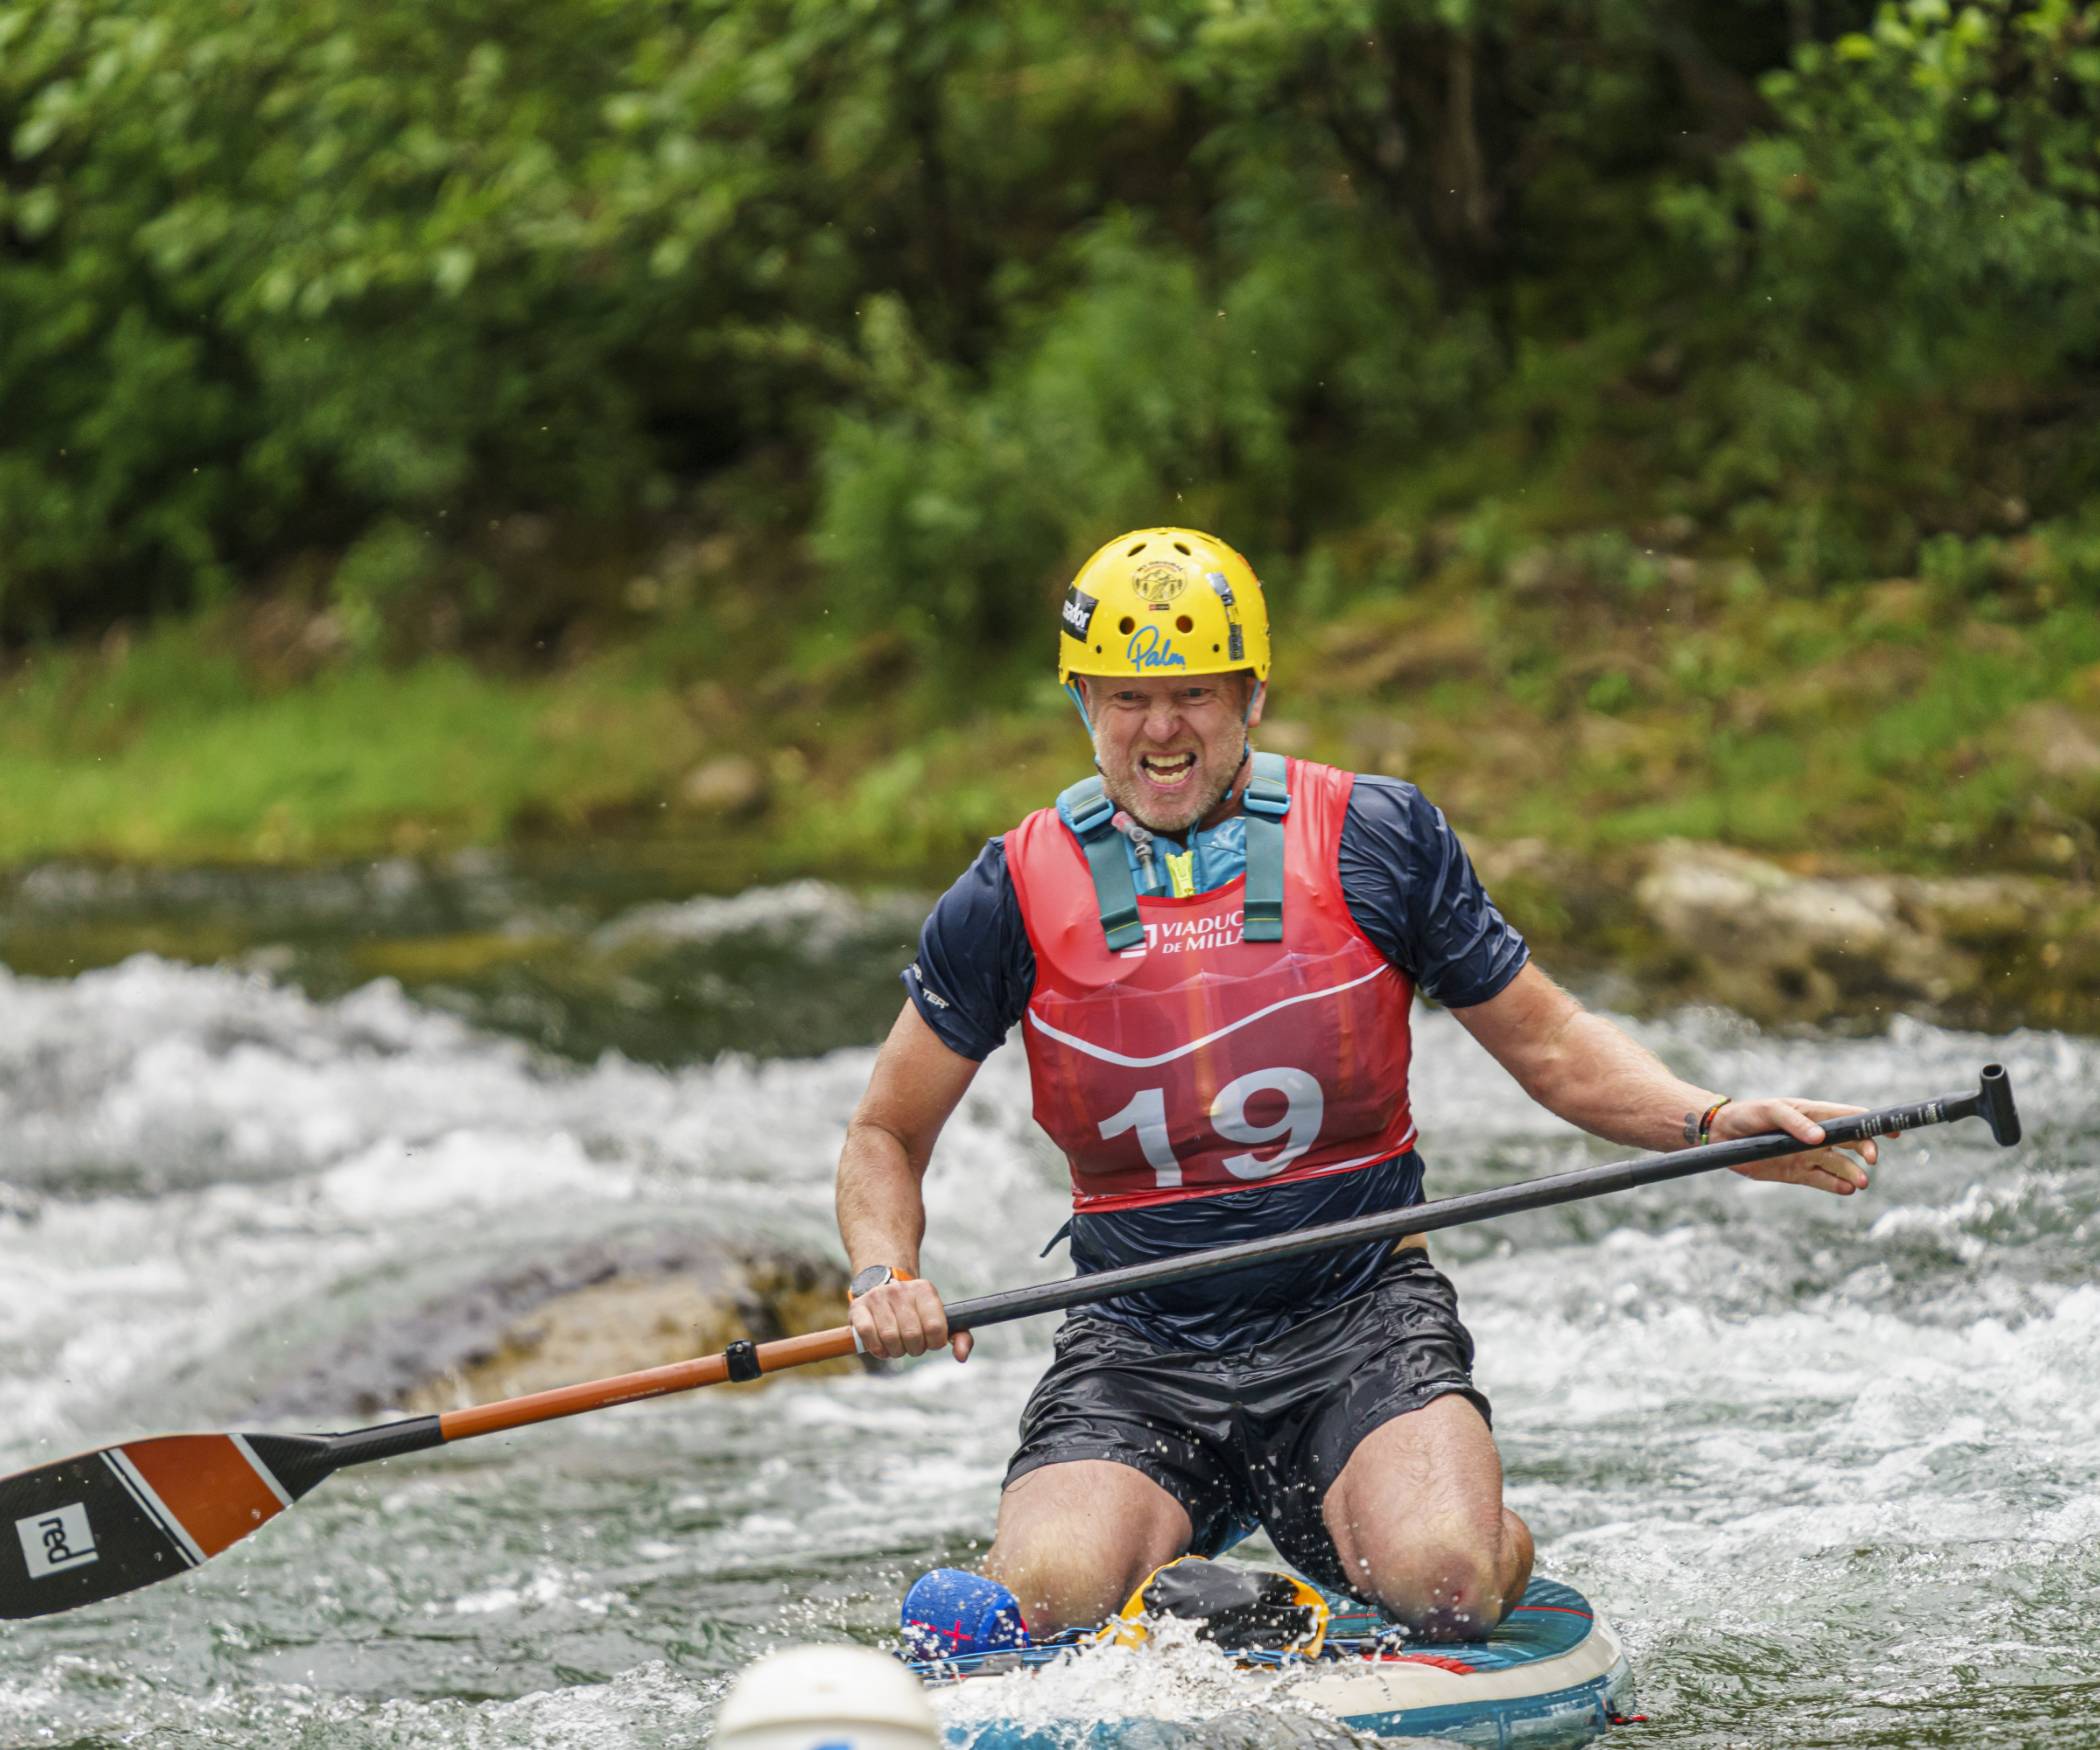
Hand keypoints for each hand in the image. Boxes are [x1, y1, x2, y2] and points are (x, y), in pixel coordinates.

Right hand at [849, 1275, 971, 1362]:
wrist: (884, 1286)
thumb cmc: (917, 1311)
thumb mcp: (940, 1317)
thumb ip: (960, 1337)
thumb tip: (961, 1357)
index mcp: (924, 1290)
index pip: (936, 1328)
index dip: (934, 1343)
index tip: (931, 1342)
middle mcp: (901, 1290)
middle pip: (912, 1336)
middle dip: (914, 1349)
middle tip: (912, 1345)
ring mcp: (878, 1297)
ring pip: (890, 1337)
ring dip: (896, 1351)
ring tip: (897, 1345)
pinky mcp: (858, 1307)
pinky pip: (868, 1334)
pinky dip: (877, 1348)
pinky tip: (881, 1346)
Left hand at [1714, 1098, 1887, 1195]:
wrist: (1722, 1136)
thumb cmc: (1748, 1115)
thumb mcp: (1770, 1111)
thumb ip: (1795, 1123)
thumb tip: (1821, 1139)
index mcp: (1815, 1114)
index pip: (1852, 1117)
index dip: (1874, 1123)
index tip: (1892, 1132)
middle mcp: (1818, 1136)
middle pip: (1853, 1142)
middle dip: (1867, 1149)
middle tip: (1871, 1159)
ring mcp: (1809, 1156)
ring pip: (1841, 1165)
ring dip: (1853, 1173)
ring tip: (1861, 1182)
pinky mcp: (1798, 1173)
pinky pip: (1823, 1181)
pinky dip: (1837, 1186)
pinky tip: (1847, 1189)